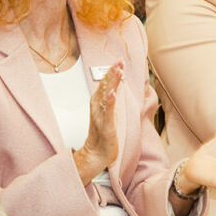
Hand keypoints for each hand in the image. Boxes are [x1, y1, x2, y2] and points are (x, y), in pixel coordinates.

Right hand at [72, 63, 121, 183]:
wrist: (96, 154)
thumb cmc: (102, 135)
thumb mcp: (108, 114)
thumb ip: (110, 100)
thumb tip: (114, 87)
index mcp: (98, 103)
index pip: (105, 83)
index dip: (112, 72)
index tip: (119, 61)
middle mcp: (97, 107)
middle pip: (104, 85)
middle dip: (112, 72)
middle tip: (119, 61)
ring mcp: (101, 115)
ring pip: (105, 94)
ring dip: (111, 82)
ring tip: (117, 71)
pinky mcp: (106, 124)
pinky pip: (107, 111)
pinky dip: (109, 101)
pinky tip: (112, 92)